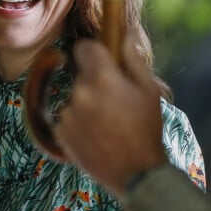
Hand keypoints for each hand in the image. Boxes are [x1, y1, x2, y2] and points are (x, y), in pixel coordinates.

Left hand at [53, 37, 165, 197]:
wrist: (137, 175)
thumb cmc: (147, 129)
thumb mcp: (149, 91)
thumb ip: (133, 60)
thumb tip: (124, 35)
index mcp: (102, 78)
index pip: (84, 47)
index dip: (93, 52)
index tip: (101, 60)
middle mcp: (80, 92)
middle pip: (82, 76)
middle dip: (95, 83)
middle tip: (115, 103)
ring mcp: (68, 114)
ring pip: (76, 99)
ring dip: (87, 105)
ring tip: (108, 125)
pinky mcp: (61, 133)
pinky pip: (67, 119)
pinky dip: (78, 125)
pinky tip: (97, 137)